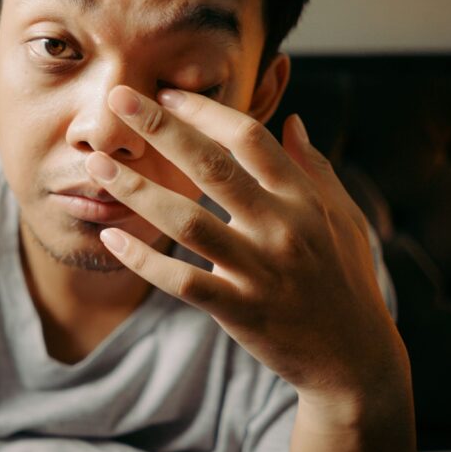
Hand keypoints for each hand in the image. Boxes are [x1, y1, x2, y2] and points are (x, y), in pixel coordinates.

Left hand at [84, 85, 409, 416]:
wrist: (353, 358)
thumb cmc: (346, 279)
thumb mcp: (344, 217)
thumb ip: (315, 167)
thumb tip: (292, 120)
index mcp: (304, 199)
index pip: (249, 138)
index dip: (206, 110)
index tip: (168, 93)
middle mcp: (282, 228)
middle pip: (212, 167)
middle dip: (161, 128)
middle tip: (119, 99)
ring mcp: (260, 271)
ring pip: (187, 222)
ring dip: (138, 190)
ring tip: (97, 166)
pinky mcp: (239, 310)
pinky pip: (182, 281)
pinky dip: (144, 259)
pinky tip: (112, 236)